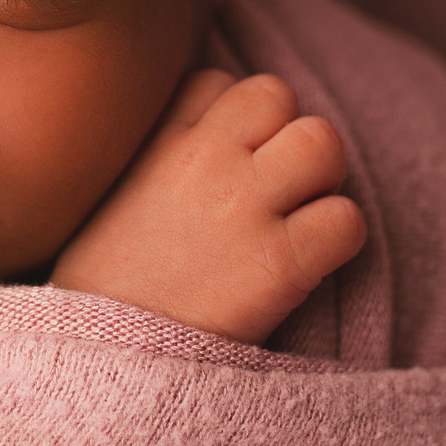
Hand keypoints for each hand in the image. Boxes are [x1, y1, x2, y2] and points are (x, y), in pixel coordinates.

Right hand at [50, 69, 365, 344]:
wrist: (98, 362)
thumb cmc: (103, 289)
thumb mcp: (107, 197)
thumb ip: (154, 156)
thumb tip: (203, 141)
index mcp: (155, 142)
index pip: (218, 83)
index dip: (232, 123)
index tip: (222, 164)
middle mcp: (201, 161)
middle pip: (277, 94)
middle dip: (284, 138)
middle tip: (272, 192)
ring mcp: (242, 207)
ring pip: (323, 142)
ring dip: (322, 181)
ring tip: (296, 222)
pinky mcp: (279, 264)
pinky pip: (347, 220)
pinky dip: (339, 242)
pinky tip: (307, 267)